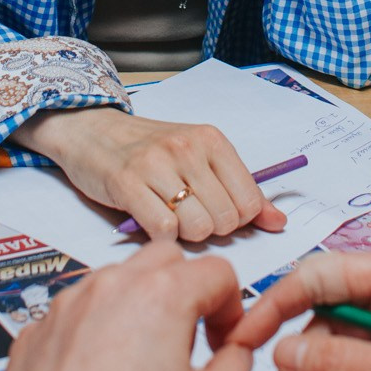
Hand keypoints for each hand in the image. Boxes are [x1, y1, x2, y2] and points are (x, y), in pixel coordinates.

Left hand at [0, 242, 252, 370]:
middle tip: (190, 340)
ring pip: (116, 280)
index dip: (231, 307)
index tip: (224, 339)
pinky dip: (96, 329)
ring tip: (143, 364)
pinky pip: (77, 312)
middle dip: (186, 290)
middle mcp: (108, 288)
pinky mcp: (36, 333)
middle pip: (164, 259)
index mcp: (159, 296)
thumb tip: (234, 355)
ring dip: (139, 305)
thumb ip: (236, 368)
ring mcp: (66, 307)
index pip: (216, 271)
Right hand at [12, 108, 285, 242]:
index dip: (236, 220)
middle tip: (187, 216)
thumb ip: (240, 191)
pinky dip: (161, 238)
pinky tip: (151, 222)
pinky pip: (163, 231)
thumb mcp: (199, 159)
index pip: (250, 201)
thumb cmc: (149, 150)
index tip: (215, 213)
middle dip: (210, 230)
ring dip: (185, 235)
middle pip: (225, 220)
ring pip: (197, 228)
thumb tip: (278, 222)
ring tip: (169, 218)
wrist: (92, 132)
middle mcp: (188, 148)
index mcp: (212, 140)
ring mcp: (157, 164)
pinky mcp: (127, 183)